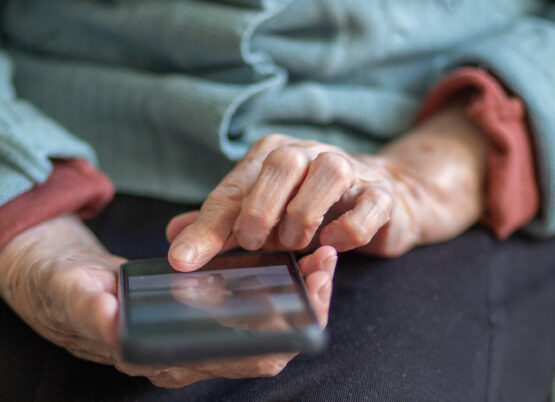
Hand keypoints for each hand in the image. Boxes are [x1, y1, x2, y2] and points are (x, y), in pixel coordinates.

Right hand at [0, 214, 336, 387]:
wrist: (57, 282)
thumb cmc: (62, 291)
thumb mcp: (69, 295)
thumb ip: (88, 311)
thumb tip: (112, 325)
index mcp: (162, 359)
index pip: (238, 361)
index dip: (280, 334)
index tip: (306, 294)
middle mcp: (187, 357)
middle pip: (266, 348)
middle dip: (304, 312)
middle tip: (324, 267)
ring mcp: (196, 338)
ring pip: (266, 330)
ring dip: (298, 297)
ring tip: (321, 255)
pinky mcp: (200, 316)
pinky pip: (250, 309)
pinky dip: (277, 284)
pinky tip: (291, 253)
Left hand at [167, 102, 487, 269]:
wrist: (380, 199)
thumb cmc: (307, 208)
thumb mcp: (258, 216)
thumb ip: (219, 226)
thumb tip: (174, 238)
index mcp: (270, 155)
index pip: (233, 187)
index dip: (208, 227)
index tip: (184, 261)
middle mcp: (308, 152)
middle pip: (281, 164)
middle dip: (261, 209)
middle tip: (254, 243)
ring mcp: (349, 168)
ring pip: (329, 174)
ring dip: (305, 216)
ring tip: (294, 244)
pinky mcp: (380, 194)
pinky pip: (369, 205)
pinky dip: (348, 229)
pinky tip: (332, 244)